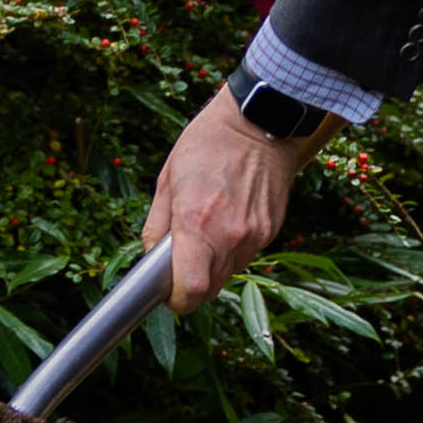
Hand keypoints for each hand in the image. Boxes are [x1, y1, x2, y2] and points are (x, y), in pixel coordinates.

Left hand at [140, 87, 304, 310]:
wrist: (260, 122)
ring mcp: (254, 235)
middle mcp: (230, 236)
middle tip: (180, 258)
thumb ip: (156, 227)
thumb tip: (152, 260)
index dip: (174, 299)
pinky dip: (231, 248)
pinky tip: (228, 218)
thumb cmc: (207, 144)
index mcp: (197, 223)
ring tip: (206, 228)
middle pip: (208, 290)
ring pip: (227, 274)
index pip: (189, 291)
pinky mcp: (271, 231)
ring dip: (211, 265)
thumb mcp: (167, 180)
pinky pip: (245, 255)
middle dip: (190, 283)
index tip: (166, 290)